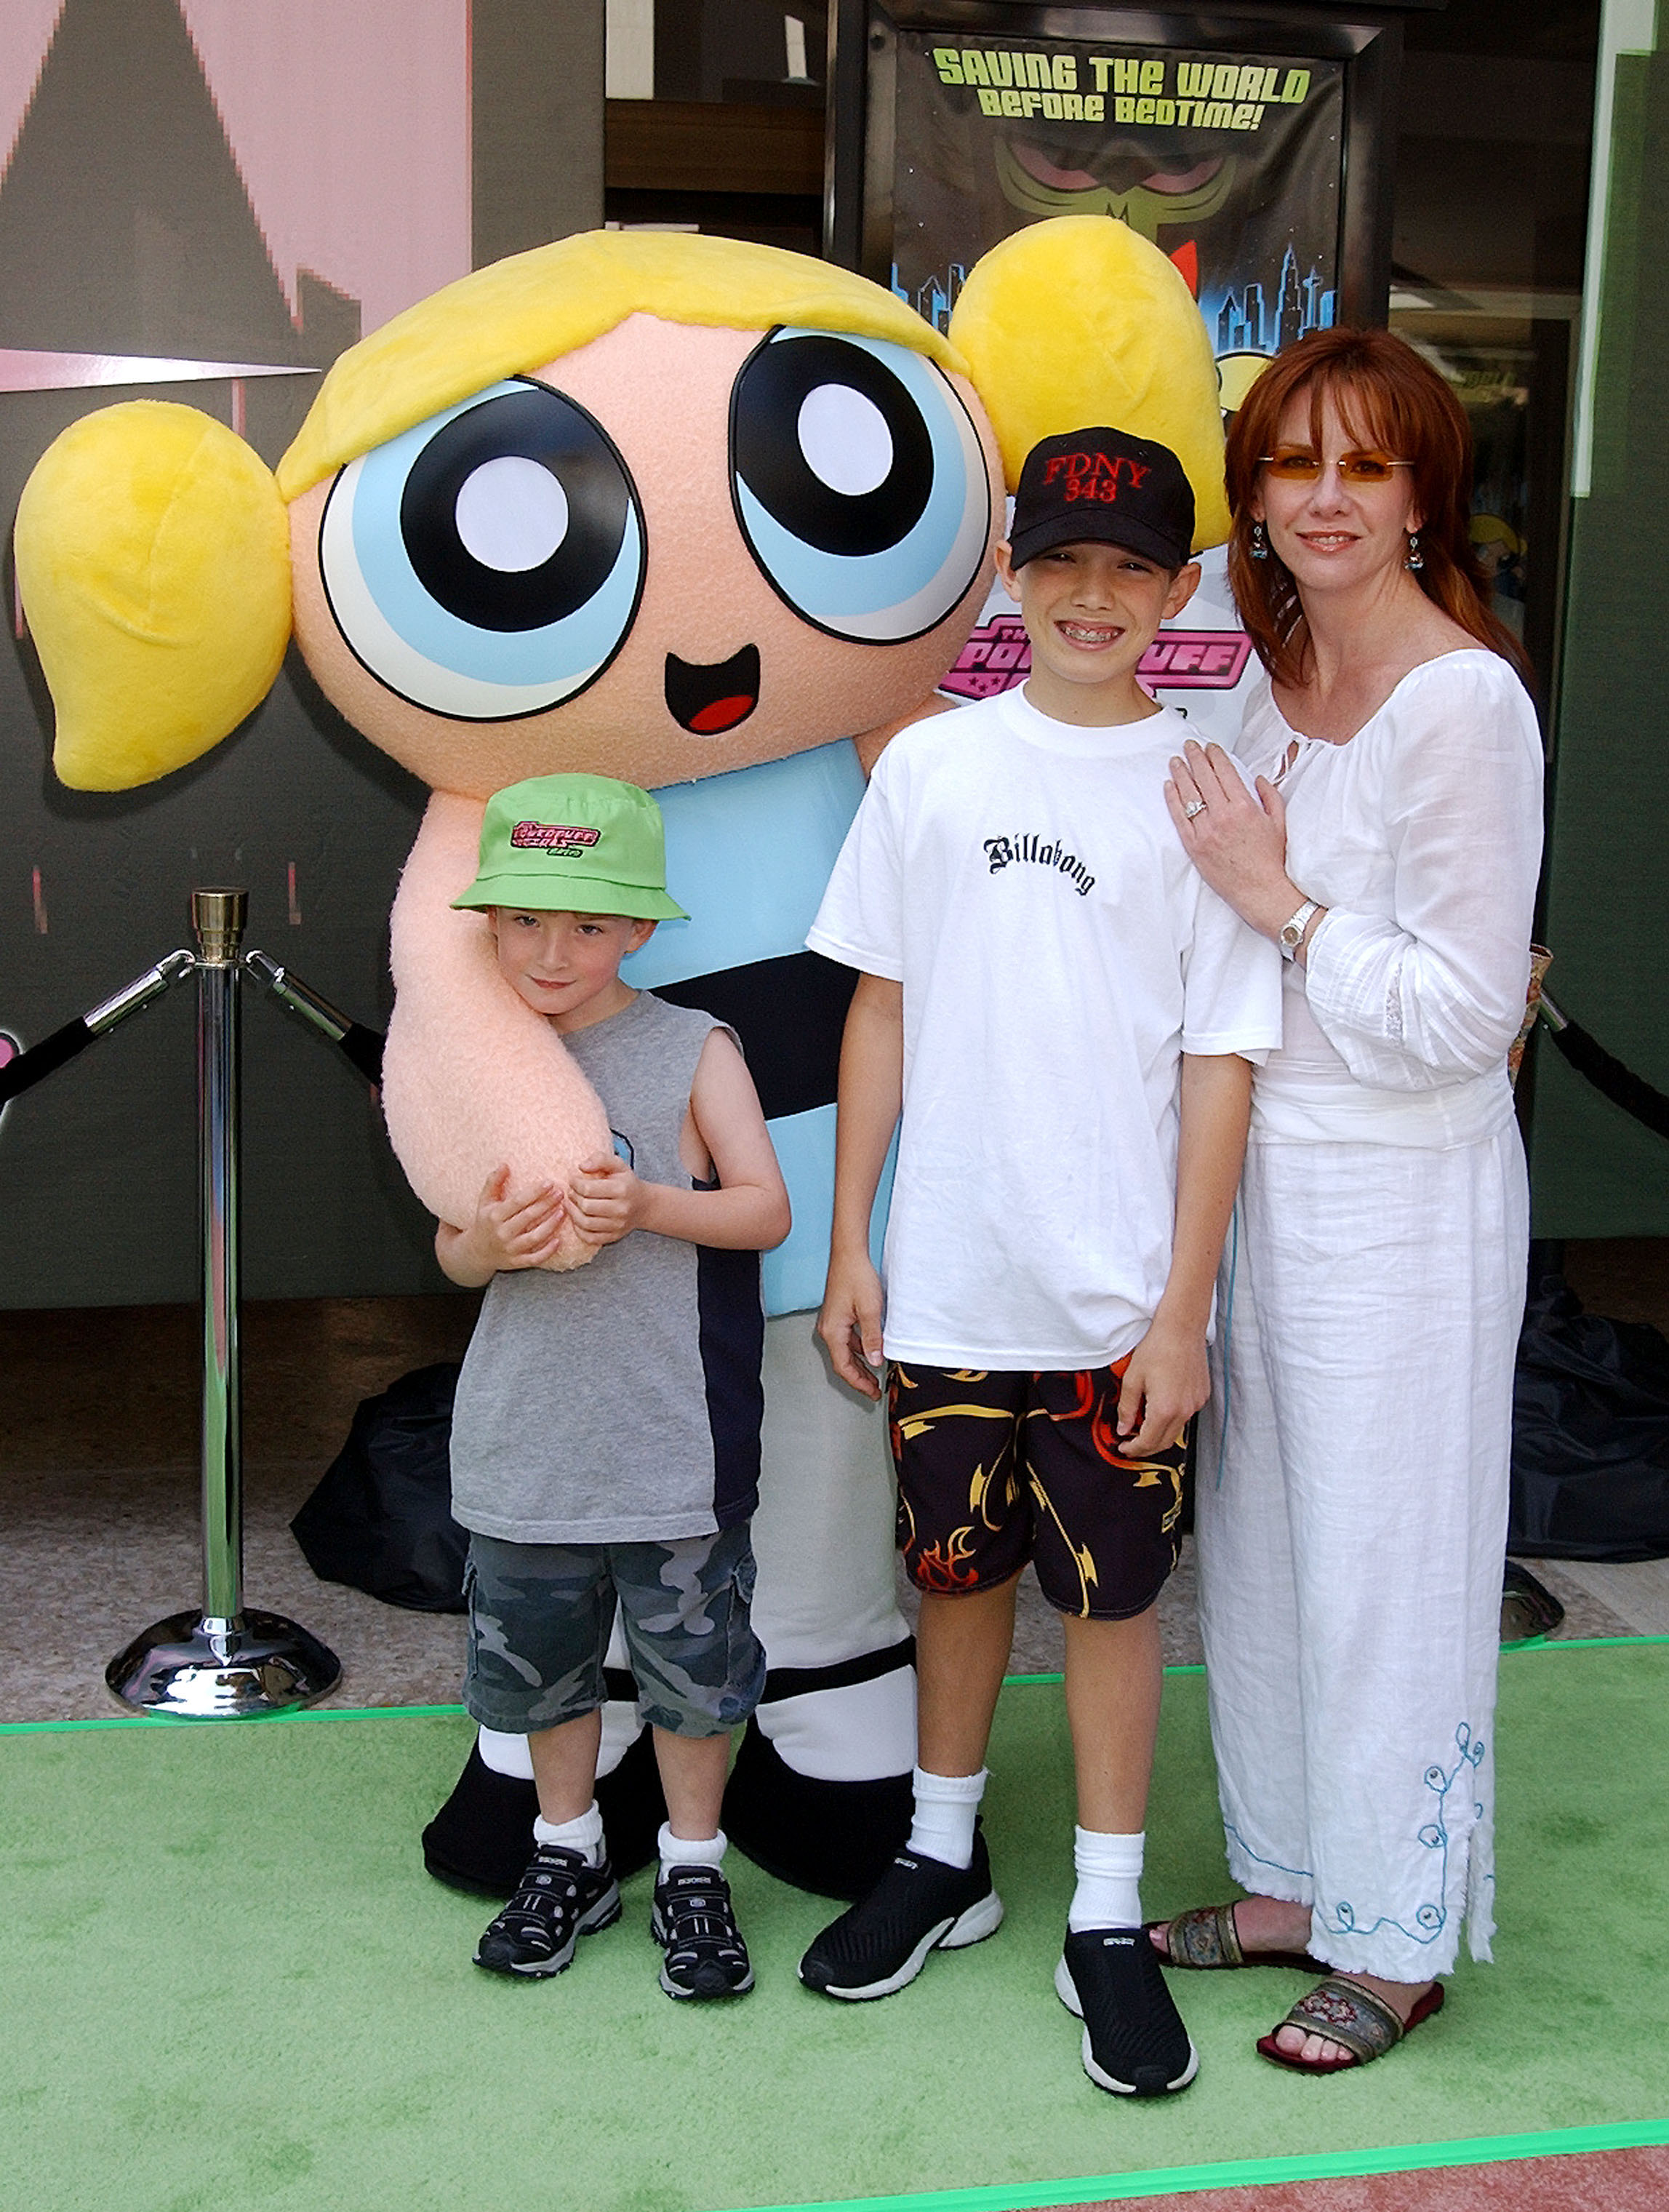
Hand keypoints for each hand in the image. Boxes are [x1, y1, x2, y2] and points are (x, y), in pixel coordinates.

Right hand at [464, 1164, 566, 1271]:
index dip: (535, 1192)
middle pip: (529, 1217)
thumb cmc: (485, 1222)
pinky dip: (547, 1251)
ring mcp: (510, 1249)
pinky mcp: (516, 1262)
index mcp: (495, 1216)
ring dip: (551, 1225)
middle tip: (561, 1193)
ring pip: (534, 1237)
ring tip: (563, 1212)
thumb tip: (504, 1164)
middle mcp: (502, 1233)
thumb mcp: (484, 1201)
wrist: (476, 1252)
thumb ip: (493, 1182)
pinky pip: (534, 1258)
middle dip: (547, 1204)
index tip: (550, 1183)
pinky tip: (559, 1240)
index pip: (518, 1202)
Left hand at [566, 1154, 645, 1246]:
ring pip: (585, 1223)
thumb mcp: (618, 1165)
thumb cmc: (627, 1183)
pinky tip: (577, 1218)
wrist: (644, 1205)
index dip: (575, 1183)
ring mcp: (617, 1225)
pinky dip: (578, 1229)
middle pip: (586, 1206)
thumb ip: (600, 1159)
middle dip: (573, 1197)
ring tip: (571, 1203)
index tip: (573, 1180)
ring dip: (572, 1213)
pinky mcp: (613, 1237)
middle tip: (571, 1191)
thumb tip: (582, 1166)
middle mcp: (621, 1209)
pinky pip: (589, 1237)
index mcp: (621, 1189)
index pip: (588, 1189)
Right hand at [818, 1246, 886, 1399]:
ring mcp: (831, 1323)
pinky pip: (847, 1341)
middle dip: (859, 1379)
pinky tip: (871, 1353)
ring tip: (874, 1377)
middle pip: (842, 1363)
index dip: (859, 1383)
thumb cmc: (857, 1277)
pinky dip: (858, 1351)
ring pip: (845, 1353)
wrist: (849, 1255)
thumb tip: (875, 1362)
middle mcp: (828, 1330)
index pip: (844, 1367)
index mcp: (833, 1332)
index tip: (872, 1392)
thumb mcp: (871, 1310)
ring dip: (859, 1366)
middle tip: (874, 1391)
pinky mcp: (837, 1317)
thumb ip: (872, 1338)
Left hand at [1115, 1313, 1208, 1457]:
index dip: (1133, 1449)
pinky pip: (1186, 1416)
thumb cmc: (1157, 1348)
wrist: (1182, 1328)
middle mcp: (1184, 1411)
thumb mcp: (1132, 1379)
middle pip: (1164, 1442)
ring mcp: (1196, 1404)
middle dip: (1146, 1447)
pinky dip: (1172, 1420)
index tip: (1123, 1448)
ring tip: (1143, 1426)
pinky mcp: (1202, 1396)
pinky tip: (1160, 1409)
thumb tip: (1124, 1429)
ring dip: (1159, 1434)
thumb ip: (1127, 1408)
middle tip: (1131, 1443)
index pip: (1148, 1443)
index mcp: (1164, 1409)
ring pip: (1176, 1430)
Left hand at [1164, 739, 1292, 932]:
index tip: (1210, 747)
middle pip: (1204, 778)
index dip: (1215, 756)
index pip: (1225, 772)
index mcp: (1244, 807)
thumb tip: (1258, 779)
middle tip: (1189, 746)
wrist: (1260, 891)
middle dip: (1195, 758)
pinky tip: (1169, 787)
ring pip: (1189, 795)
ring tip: (1176, 761)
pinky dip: (1172, 800)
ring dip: (1181, 774)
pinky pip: (1179, 818)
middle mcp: (1223, 816)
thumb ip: (1270, 796)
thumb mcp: (1279, 822)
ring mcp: (1206, 831)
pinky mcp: (1194, 846)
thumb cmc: (1271, 861)